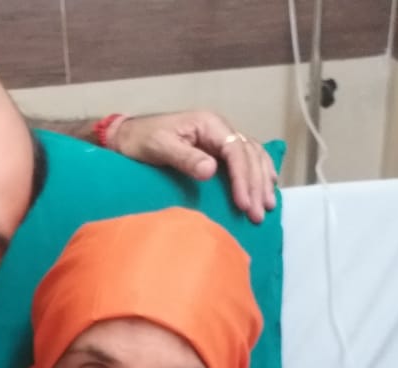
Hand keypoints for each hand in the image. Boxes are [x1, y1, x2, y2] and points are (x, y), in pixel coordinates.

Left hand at [109, 111, 277, 223]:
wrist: (129, 136)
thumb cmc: (141, 140)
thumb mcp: (159, 147)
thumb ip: (184, 158)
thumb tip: (211, 170)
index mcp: (209, 123)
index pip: (236, 151)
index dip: (243, 178)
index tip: (243, 203)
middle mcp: (220, 128)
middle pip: (248, 155)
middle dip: (255, 185)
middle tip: (257, 214)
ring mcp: (220, 138)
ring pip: (252, 156)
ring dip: (262, 180)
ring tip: (267, 206)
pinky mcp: (217, 149)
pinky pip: (246, 158)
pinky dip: (259, 171)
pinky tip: (267, 185)